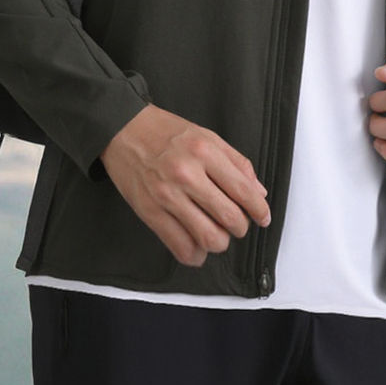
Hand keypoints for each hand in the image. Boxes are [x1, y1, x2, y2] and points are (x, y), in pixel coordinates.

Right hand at [99, 104, 270, 267]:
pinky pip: (180, 248)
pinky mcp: (149, 213)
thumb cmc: (165, 132)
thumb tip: (258, 193)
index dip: (259, 210)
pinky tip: (197, 246)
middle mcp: (186, 174)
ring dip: (220, 242)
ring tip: (217, 233)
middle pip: (230, 218)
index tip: (263, 217)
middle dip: (241, 227)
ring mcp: (166, 195)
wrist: (122, 129)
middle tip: (237, 223)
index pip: (243, 191)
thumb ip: (236, 163)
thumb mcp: (206, 135)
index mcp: (204, 151)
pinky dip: (195, 255)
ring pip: (209, 238)